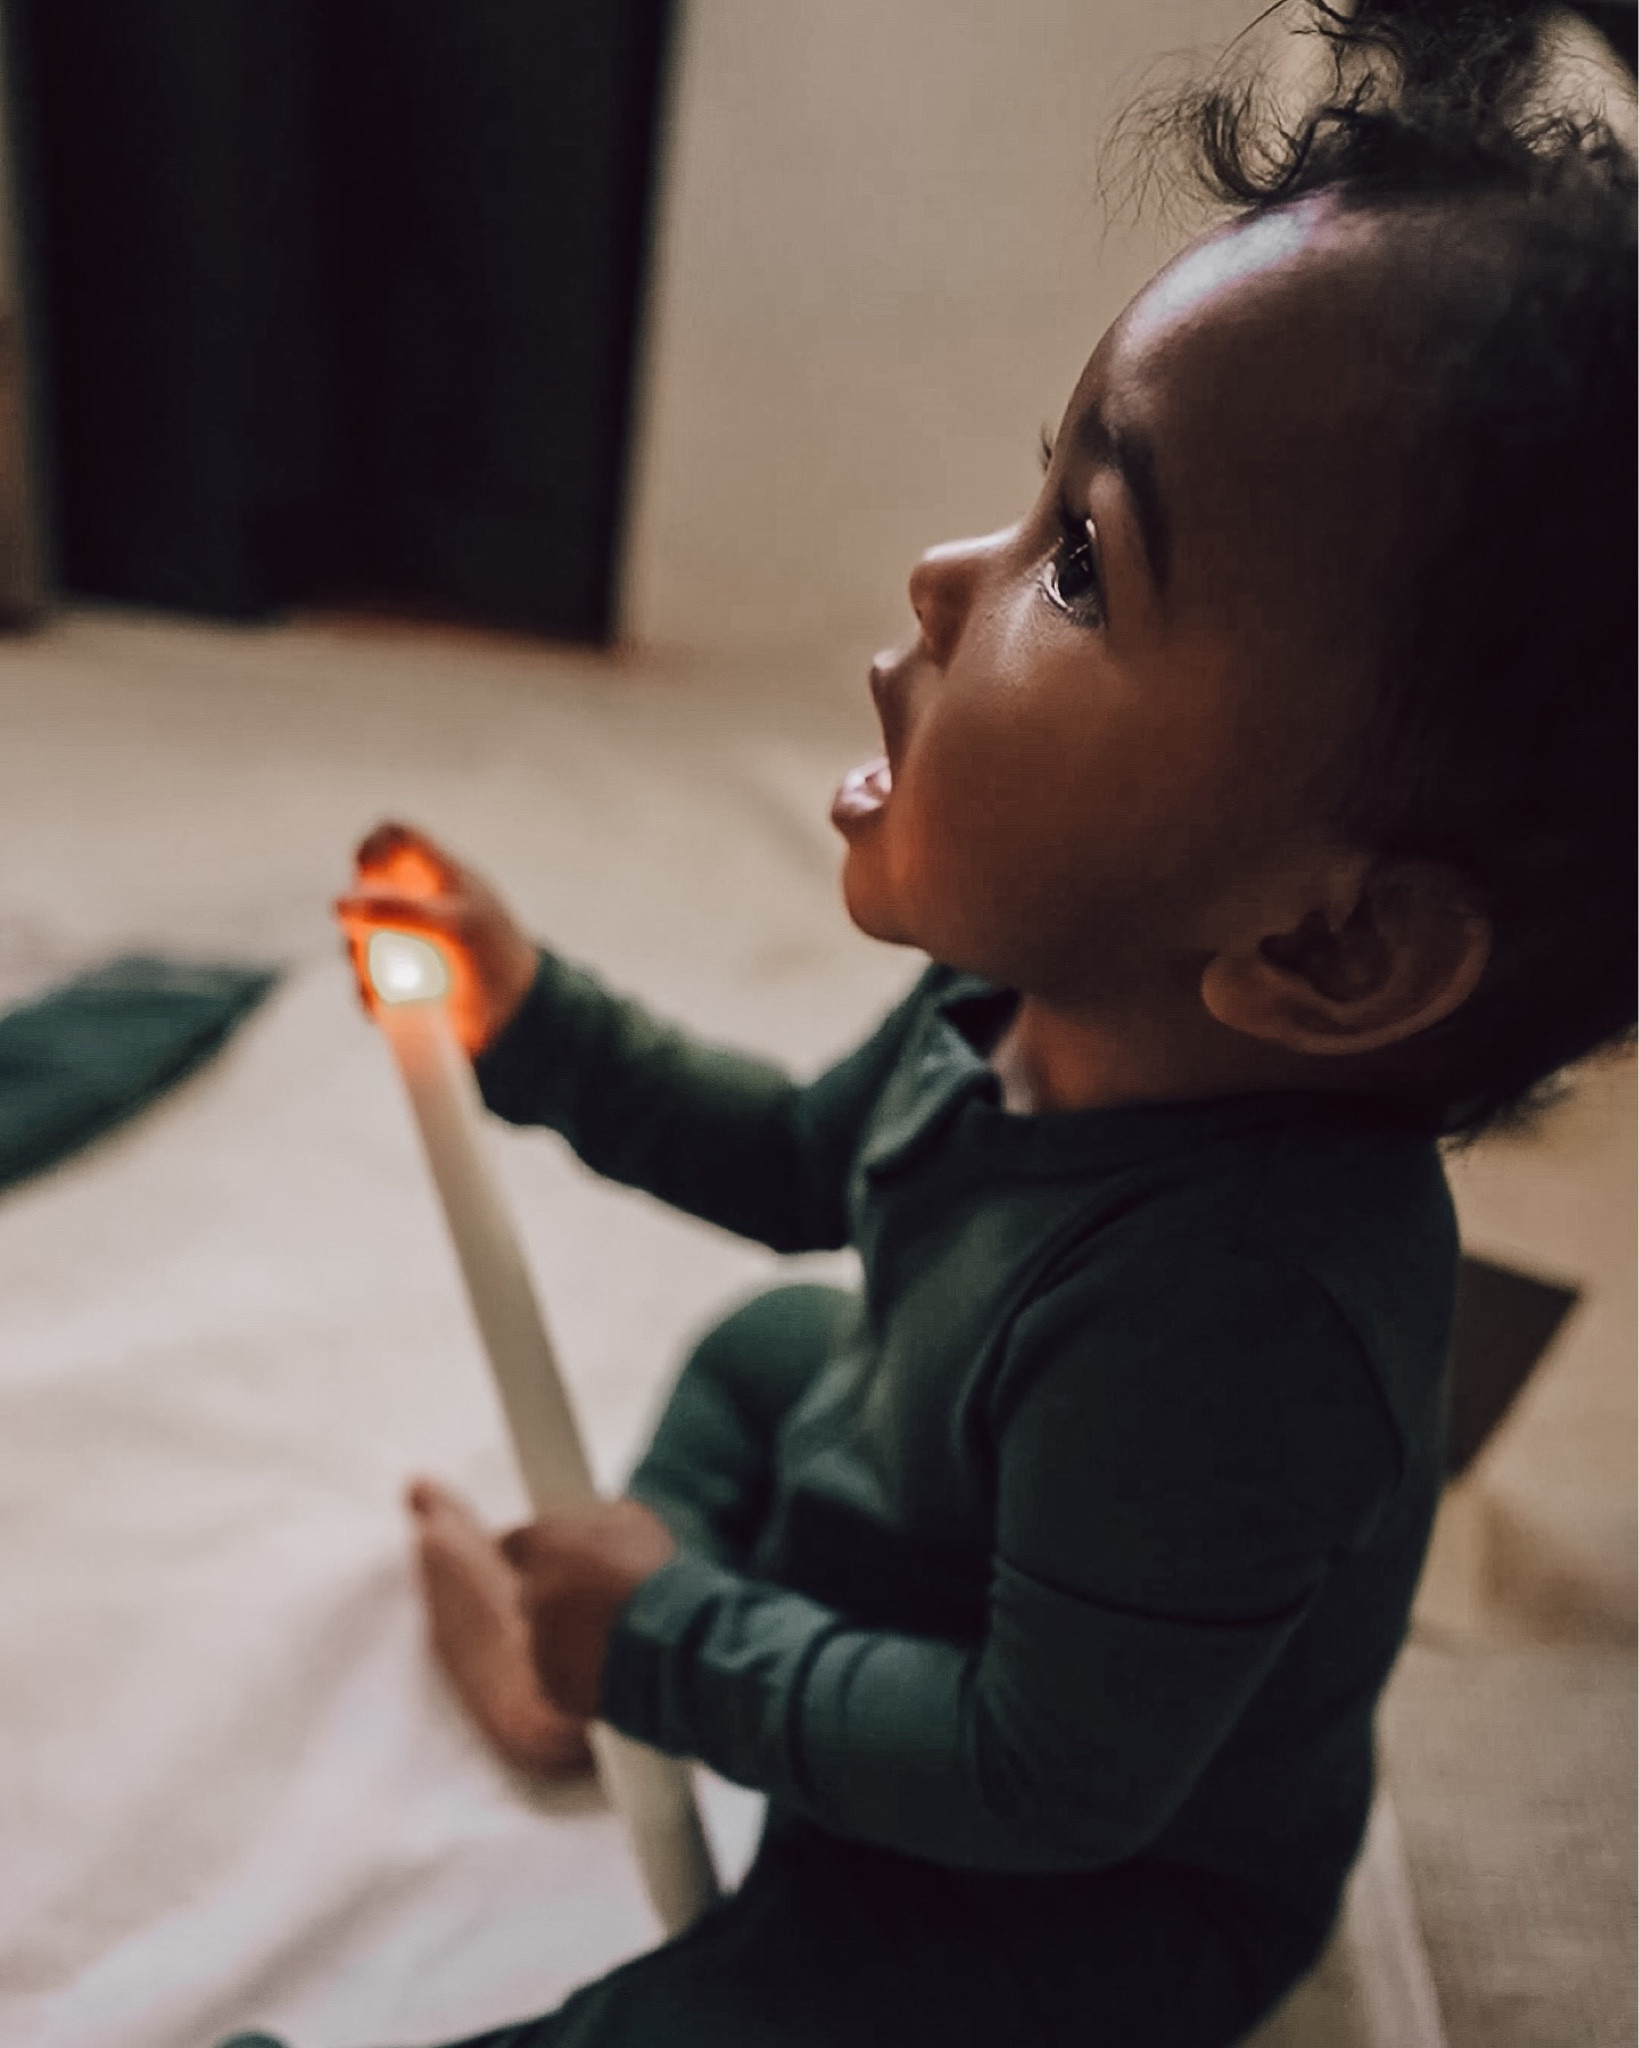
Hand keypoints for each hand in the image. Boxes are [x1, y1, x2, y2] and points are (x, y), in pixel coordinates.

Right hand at [334, 820, 538, 1054]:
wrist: (515, 1015)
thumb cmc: (495, 957)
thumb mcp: (453, 927)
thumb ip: (398, 913)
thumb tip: (337, 905)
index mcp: (436, 874)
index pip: (392, 835)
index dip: (372, 848)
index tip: (367, 878)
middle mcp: (413, 903)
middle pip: (359, 893)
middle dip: (359, 921)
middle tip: (377, 943)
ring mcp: (401, 942)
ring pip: (353, 942)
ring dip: (362, 963)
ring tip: (392, 984)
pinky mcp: (394, 982)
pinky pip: (362, 984)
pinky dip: (370, 997)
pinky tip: (389, 1007)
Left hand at [501, 1500, 678, 1719]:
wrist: (680, 1645)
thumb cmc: (660, 1577)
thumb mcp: (636, 1524)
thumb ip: (597, 1521)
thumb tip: (587, 1519)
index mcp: (546, 1548)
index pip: (514, 1542)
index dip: (531, 1550)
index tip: (546, 1556)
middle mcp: (532, 1595)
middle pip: (530, 1593)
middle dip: (554, 1594)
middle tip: (594, 1597)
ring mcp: (539, 1645)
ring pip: (544, 1637)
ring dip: (568, 1635)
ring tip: (615, 1634)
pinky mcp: (552, 1686)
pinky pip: (558, 1674)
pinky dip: (578, 1671)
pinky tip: (613, 1663)